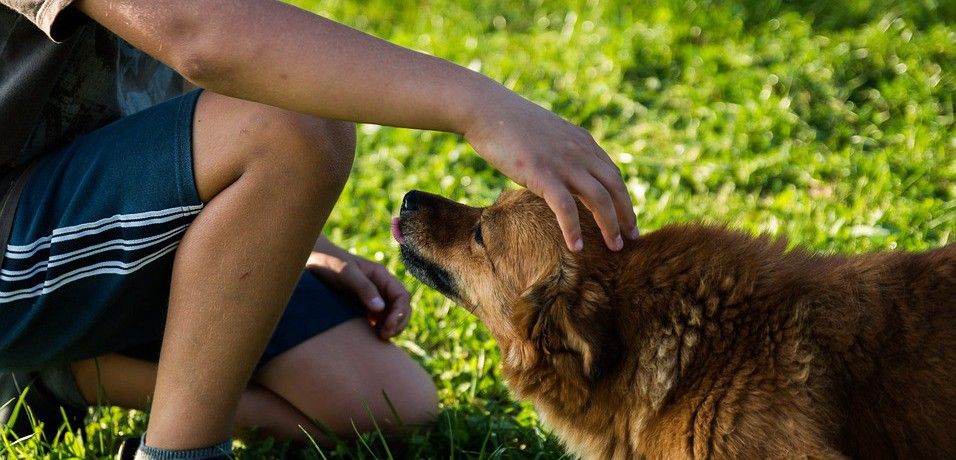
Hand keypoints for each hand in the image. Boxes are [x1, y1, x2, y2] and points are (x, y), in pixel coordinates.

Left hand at [306, 238, 410, 339]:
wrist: (309, 260)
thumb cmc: (328, 262)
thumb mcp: (345, 272)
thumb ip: (364, 288)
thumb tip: (380, 308)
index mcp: (381, 276)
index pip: (402, 296)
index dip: (400, 313)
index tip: (388, 326)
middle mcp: (380, 287)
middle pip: (401, 307)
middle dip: (398, 323)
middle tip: (385, 336)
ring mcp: (371, 297)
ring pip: (391, 315)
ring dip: (391, 327)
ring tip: (380, 338)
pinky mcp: (361, 306)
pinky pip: (377, 320)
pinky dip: (378, 328)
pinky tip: (370, 336)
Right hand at [462, 86, 638, 251]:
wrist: (487, 110)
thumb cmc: (509, 124)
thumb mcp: (546, 134)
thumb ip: (561, 151)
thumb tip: (561, 170)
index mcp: (582, 142)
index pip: (613, 174)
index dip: (623, 198)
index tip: (627, 218)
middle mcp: (580, 152)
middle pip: (615, 187)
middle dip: (626, 214)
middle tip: (632, 237)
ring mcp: (563, 163)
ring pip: (599, 199)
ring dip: (610, 226)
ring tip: (615, 248)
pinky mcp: (543, 174)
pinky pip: (566, 208)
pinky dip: (573, 229)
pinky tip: (576, 247)